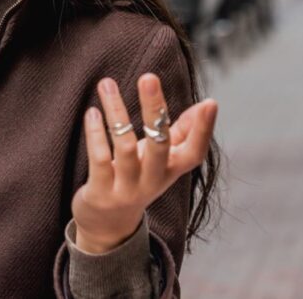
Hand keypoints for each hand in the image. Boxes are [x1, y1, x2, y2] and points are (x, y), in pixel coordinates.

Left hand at [72, 73, 216, 253]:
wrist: (108, 226)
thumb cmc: (136, 179)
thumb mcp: (161, 160)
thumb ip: (182, 133)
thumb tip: (207, 105)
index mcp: (171, 171)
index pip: (194, 153)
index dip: (203, 131)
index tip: (210, 103)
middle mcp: (152, 181)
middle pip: (159, 145)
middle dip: (154, 109)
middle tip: (149, 77)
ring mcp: (127, 189)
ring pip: (125, 147)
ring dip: (116, 112)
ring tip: (106, 84)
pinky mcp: (101, 193)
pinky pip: (100, 159)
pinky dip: (96, 134)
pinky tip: (92, 112)